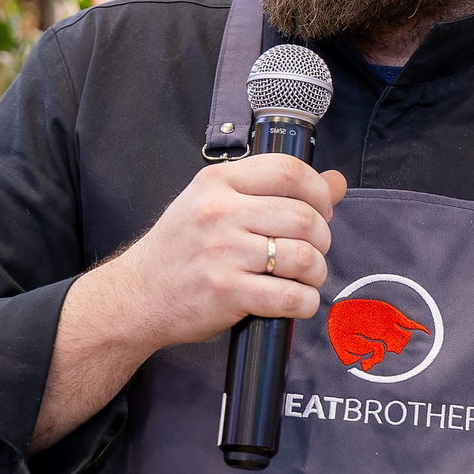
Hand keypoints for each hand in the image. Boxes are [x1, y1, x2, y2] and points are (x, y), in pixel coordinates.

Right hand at [104, 155, 346, 344]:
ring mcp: (222, 253)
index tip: (321, 211)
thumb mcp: (218, 204)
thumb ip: (275, 190)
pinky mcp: (226, 292)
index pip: (289, 170)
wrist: (137, 295)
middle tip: (313, 252)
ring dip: (317, 273)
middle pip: (304, 216)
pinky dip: (305, 303)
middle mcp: (219, 212)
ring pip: (303, 257)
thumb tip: (336, 182)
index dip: (319, 193)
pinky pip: (289, 296)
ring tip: (306, 278)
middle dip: (323, 239)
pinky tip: (297, 301)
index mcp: (218, 182)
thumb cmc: (182, 249)